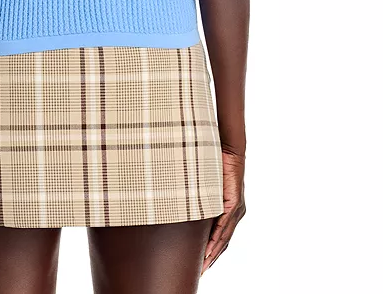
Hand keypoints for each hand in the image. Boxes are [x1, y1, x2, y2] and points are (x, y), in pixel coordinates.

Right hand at [201, 149, 245, 274]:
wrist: (230, 150)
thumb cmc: (217, 164)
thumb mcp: (206, 185)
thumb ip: (200, 195)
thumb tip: (185, 201)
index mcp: (230, 210)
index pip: (221, 236)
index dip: (213, 251)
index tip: (202, 264)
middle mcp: (236, 213)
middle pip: (223, 242)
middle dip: (211, 258)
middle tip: (201, 272)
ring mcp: (236, 209)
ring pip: (224, 237)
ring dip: (213, 253)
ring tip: (203, 266)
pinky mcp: (235, 203)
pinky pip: (225, 225)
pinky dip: (217, 238)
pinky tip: (210, 248)